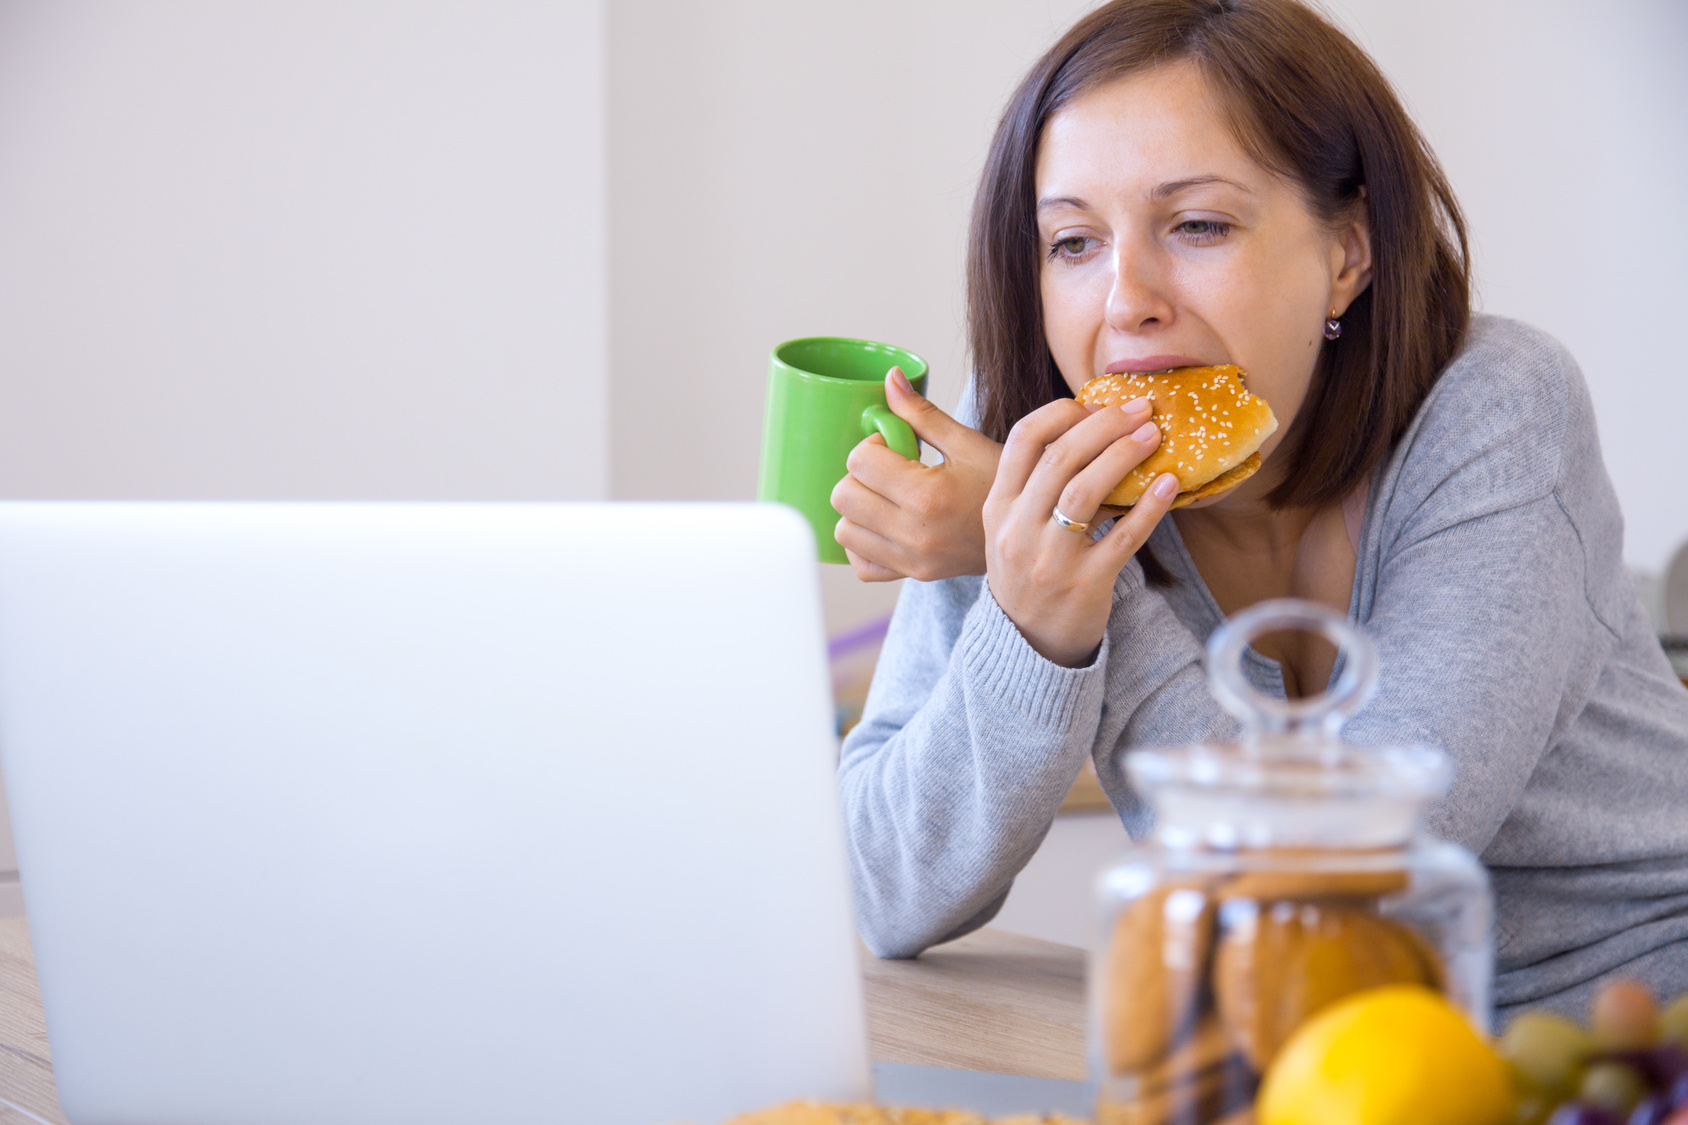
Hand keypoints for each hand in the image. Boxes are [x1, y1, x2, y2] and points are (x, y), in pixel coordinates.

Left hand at [830, 367, 1001, 581]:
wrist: (1031, 531)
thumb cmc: (1000, 483)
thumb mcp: (966, 442)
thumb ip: (921, 413)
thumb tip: (890, 378)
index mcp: (927, 496)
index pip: (860, 461)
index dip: (872, 445)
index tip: (895, 446)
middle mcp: (914, 533)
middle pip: (844, 496)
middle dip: (860, 474)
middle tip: (889, 469)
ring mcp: (911, 559)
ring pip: (844, 530)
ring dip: (857, 507)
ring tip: (887, 495)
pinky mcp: (911, 575)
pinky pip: (861, 564)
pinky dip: (863, 542)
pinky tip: (884, 523)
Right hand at [983, 396, 1177, 667]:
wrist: (1027, 644)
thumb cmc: (1027, 574)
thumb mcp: (1012, 528)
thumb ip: (1035, 485)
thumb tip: (1090, 430)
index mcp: (997, 508)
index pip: (1023, 440)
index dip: (1062, 412)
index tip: (1094, 403)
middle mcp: (1018, 530)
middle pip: (1059, 459)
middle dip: (1104, 425)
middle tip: (1140, 409)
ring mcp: (1050, 559)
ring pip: (1085, 491)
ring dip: (1124, 454)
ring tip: (1154, 434)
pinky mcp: (1086, 584)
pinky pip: (1123, 537)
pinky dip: (1149, 507)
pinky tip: (1168, 484)